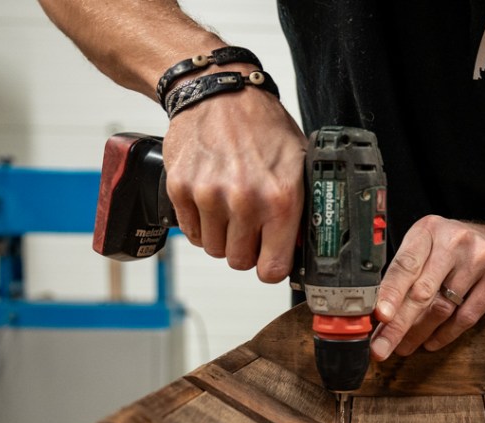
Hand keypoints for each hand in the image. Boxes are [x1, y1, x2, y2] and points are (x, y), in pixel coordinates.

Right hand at [163, 88, 306, 282]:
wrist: (219, 93)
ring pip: (214, 249)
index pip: (272, 268)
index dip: (271, 266)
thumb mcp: (299, 163)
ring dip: (222, 236)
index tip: (270, 257)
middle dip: (246, 249)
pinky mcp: (181, 189)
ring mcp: (209, 195)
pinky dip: (201, 224)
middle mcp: (244, 200)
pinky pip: (191, 233)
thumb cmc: (263, 127)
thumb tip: (304, 246)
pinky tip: (212, 201)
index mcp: (281, 198)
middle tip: (250, 225)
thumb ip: (302, 208)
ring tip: (231, 208)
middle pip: (240, 261)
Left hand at [369, 213, 484, 359]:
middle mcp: (455, 241)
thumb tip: (377, 312)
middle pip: (421, 292)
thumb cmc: (459, 250)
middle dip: (398, 325)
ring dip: (419, 333)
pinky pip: (467, 316)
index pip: (405, 265)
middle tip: (381, 348)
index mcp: (429, 230)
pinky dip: (445, 334)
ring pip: (443, 308)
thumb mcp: (431, 246)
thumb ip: (408, 272)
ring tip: (404, 347)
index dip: (389, 293)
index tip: (378, 317)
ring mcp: (480, 259)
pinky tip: (431, 342)